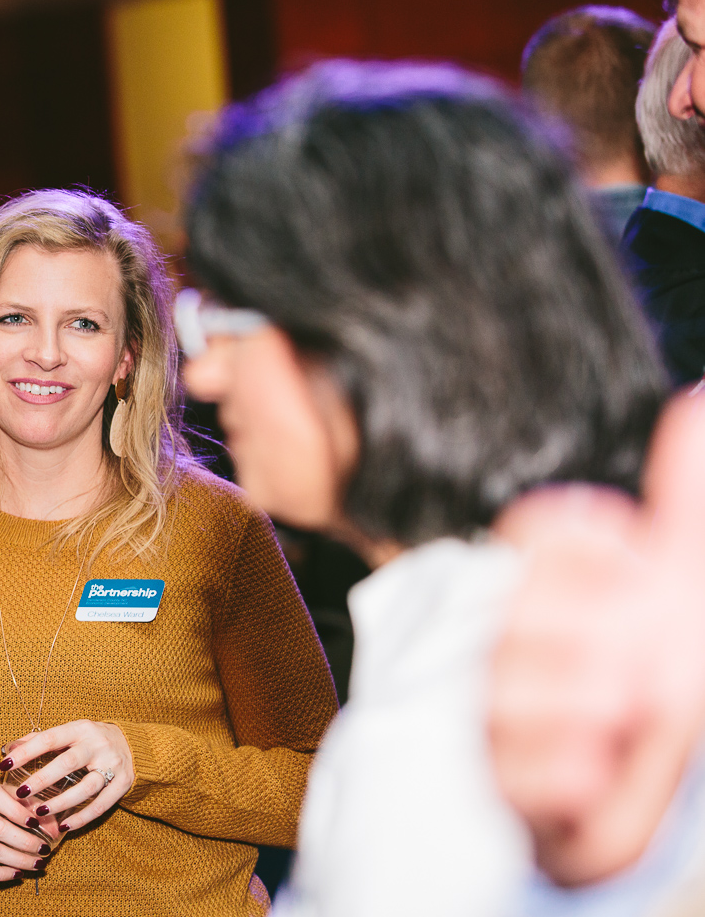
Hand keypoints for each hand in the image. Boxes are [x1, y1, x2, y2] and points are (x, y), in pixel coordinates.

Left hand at [1, 719, 133, 836]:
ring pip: (87, 786)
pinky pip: (102, 804)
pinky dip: (83, 816)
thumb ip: (41, 740)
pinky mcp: (124, 783)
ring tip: (40, 812)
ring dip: (62, 801)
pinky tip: (66, 825)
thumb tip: (9, 748)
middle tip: (21, 793)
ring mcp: (113, 764)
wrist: (134, 744)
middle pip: (68, 763)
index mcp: (80, 729)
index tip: (5, 764)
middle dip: (43, 779)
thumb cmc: (91, 740)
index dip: (26, 752)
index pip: (49, 739)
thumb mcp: (70, 733)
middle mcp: (97, 745)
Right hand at [489, 394, 704, 885]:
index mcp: (552, 582)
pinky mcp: (502, 784)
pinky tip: (605, 767)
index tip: (643, 575)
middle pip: (521, 607)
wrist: (667, 784)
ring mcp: (499, 710)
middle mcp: (512, 638)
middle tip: (645, 662)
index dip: (599, 554)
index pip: (541, 533)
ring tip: (629, 717)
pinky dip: (574, 774)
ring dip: (592, 705)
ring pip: (512, 688)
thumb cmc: (675, 676)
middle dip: (602, 636)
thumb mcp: (685, 583)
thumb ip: (684, 502)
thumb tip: (695, 398)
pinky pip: (519, 771)